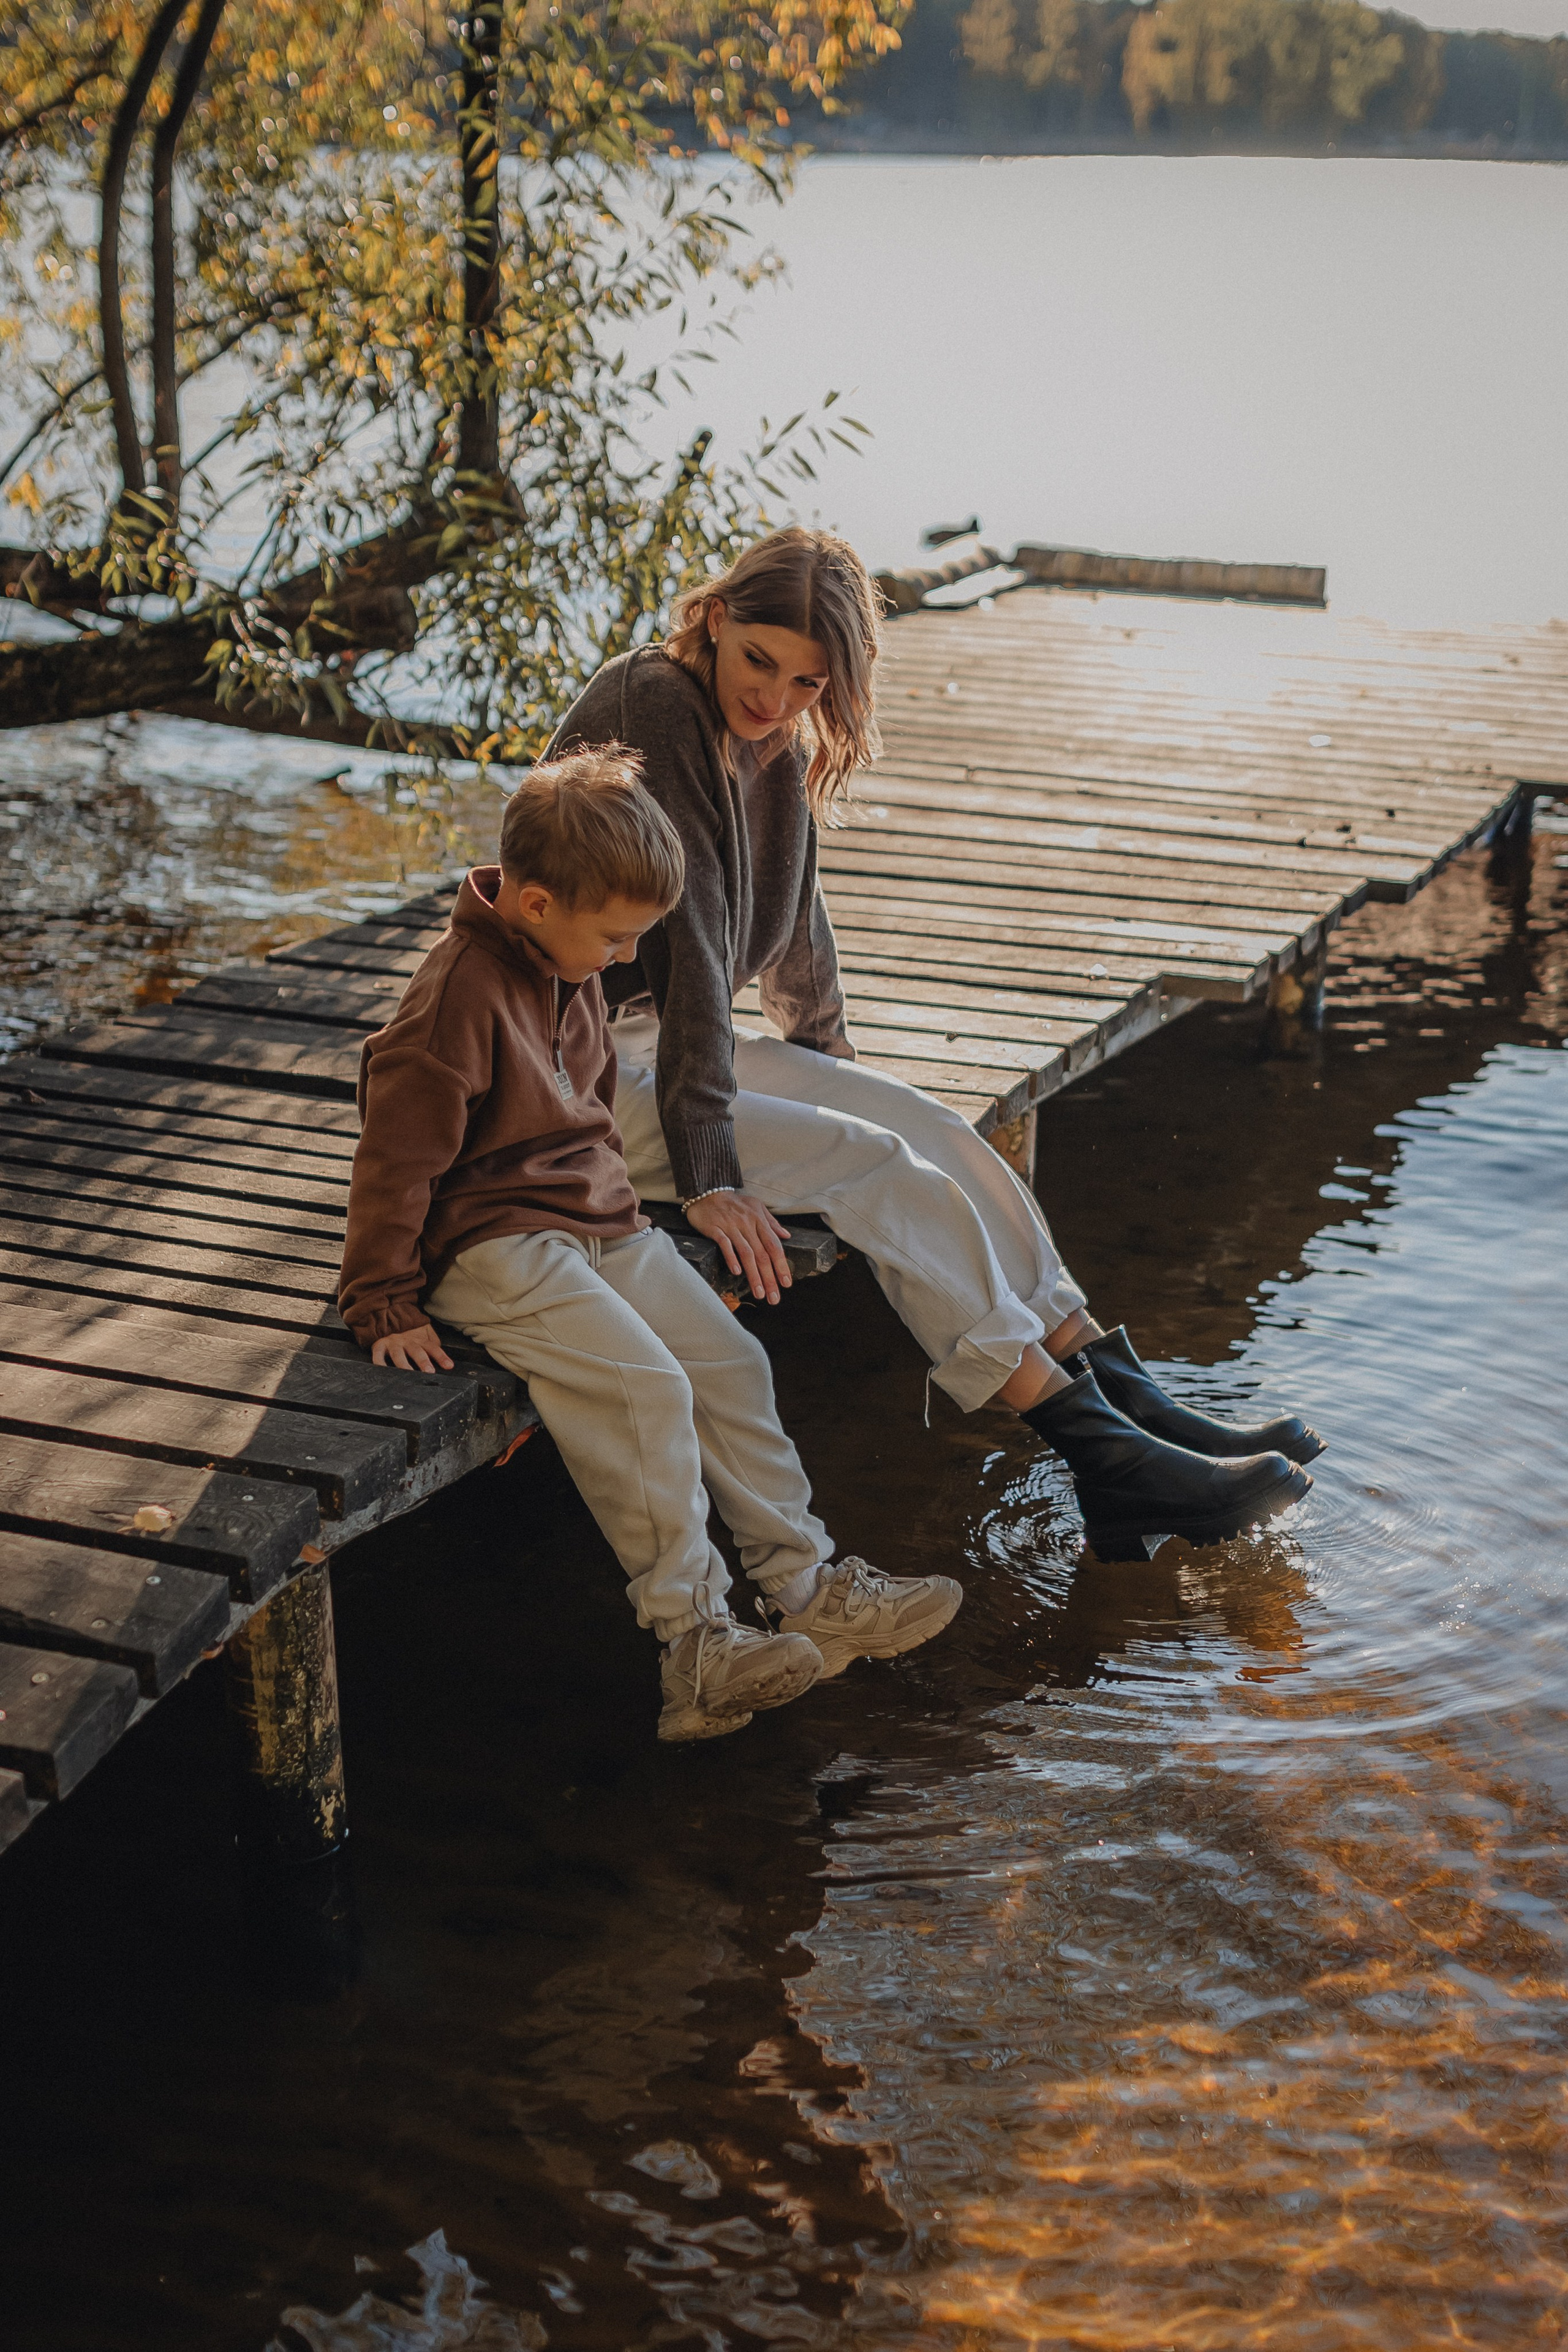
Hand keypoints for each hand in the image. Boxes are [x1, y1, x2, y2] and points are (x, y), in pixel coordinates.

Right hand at [371, 1321, 454, 1372]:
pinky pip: (378, 1354)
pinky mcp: (379, 1345)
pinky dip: (379, 1362)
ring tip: (408, 1374)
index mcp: (420, 1339)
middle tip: (429, 1371)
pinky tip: (383, 1371)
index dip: (441, 1356)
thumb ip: (433, 1343)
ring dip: (403, 1364)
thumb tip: (444, 1356)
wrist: (389, 1316)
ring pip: (398, 1355)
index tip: (449, 1366)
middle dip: (423, 1361)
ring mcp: (393, 1343)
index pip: (433, 1348)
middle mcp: (407, 1341)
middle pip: (416, 1351)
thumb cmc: (409, 1331)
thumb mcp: (424, 1333)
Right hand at [684, 1189, 791, 1304]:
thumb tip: (786, 1236)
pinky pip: (725, 1244)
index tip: (786, 1283)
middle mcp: (747, 1224)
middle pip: (762, 1254)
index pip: (774, 1246)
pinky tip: (736, 1272)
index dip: (781, 1266)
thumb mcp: (756, 1207)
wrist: (707, 1191)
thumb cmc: (733, 1202)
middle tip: (773, 1297)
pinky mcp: (715, 1228)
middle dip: (769, 1278)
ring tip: (759, 1292)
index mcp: (759, 1220)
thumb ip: (771, 1223)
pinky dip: (731, 1258)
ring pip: (746, 1253)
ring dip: (754, 1275)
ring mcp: (731, 1226)